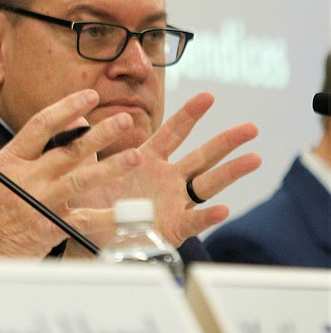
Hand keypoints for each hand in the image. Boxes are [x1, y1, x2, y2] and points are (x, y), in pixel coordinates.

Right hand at [0, 90, 142, 256]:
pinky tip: (128, 212)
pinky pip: (85, 220)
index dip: (68, 107)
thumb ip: (22, 158)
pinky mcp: (49, 227)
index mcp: (9, 160)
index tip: (88, 97)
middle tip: (124, 119)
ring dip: (112, 166)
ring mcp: (39, 201)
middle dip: (101, 132)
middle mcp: (26, 177)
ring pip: (82, 178)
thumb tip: (52, 136)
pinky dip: (109, 217)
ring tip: (134, 155)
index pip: (42, 124)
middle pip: (69, 148)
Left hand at [71, 92, 260, 247]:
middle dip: (225, 141)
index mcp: (147, 160)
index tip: (208, 96)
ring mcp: (172, 202)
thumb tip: (78, 114)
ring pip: (206, 185)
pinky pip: (192, 221)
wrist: (86, 236)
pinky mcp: (171, 227)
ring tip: (254, 158)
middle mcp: (165, 179)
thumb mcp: (85, 169)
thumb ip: (85, 143)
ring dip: (230, 172)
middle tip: (251, 127)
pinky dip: (206, 216)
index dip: (189, 114)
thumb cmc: (89, 201)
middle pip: (201, 156)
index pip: (172, 133)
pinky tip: (223, 209)